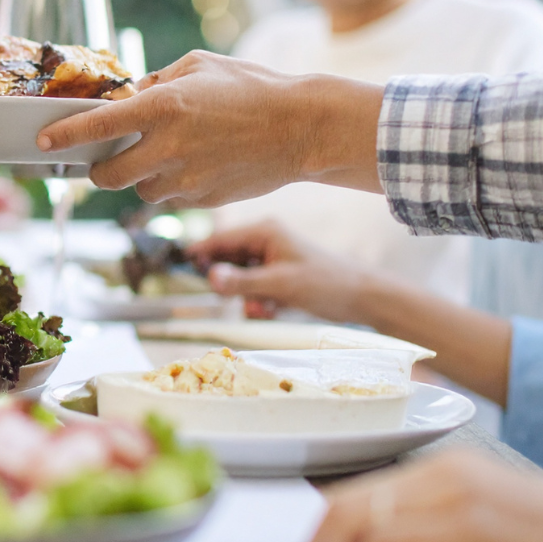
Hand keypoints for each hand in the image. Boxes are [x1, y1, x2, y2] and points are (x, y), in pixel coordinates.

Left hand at [35, 50, 383, 205]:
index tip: (43, 143)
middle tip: (103, 159)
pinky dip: (169, 188)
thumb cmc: (251, 88)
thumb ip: (156, 82)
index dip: (63, 137)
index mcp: (163, 106)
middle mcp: (167, 147)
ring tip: (164, 156)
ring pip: (137, 192)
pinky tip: (192, 167)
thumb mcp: (198, 66)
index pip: (96, 127)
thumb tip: (125, 98)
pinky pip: (168, 201)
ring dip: (138, 178)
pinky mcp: (201, 202)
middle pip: (105, 177)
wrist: (302, 128)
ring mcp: (184, 180)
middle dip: (97, 170)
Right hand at [187, 221, 372, 322]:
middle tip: (239, 299)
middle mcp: (265, 241)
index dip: (200, 253)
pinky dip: (258, 301)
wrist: (361, 298)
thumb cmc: (325, 284)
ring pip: (240, 279)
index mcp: (264, 231)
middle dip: (231, 285)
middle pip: (227, 261)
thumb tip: (208, 277)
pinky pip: (254, 289)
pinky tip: (273, 310)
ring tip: (264, 308)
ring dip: (246, 297)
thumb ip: (242, 282)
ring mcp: (272, 258)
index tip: (181, 267)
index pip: (220, 239)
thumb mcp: (279, 285)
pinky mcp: (278, 276)